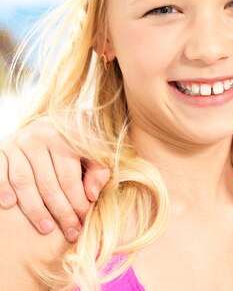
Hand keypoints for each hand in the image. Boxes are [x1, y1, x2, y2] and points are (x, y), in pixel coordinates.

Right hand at [0, 117, 109, 241]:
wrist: (48, 125)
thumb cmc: (74, 145)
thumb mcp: (92, 152)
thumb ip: (97, 170)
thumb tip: (92, 195)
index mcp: (66, 136)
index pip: (70, 177)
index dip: (78, 202)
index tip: (84, 221)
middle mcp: (40, 135)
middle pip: (49, 183)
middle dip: (61, 212)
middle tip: (70, 231)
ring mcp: (18, 142)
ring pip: (24, 182)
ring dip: (35, 209)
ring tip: (47, 229)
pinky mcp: (1, 149)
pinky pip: (0, 172)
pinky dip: (3, 188)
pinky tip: (10, 205)